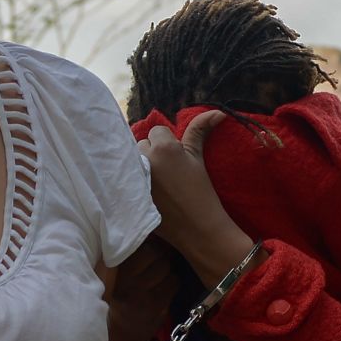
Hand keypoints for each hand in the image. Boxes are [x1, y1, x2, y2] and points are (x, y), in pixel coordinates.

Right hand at [105, 238, 178, 340]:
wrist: (118, 334)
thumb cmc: (116, 299)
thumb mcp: (113, 277)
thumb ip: (125, 258)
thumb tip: (146, 234)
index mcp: (114, 271)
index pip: (139, 246)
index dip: (148, 242)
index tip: (148, 244)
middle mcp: (127, 281)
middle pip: (155, 253)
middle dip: (159, 255)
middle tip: (155, 261)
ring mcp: (143, 294)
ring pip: (166, 267)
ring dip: (166, 269)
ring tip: (158, 275)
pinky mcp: (156, 306)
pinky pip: (173, 283)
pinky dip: (172, 283)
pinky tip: (163, 288)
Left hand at [137, 111, 229, 250]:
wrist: (197, 228)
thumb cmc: (201, 192)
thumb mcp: (197, 158)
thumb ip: (199, 130)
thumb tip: (217, 112)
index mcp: (162, 147)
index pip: (157, 131)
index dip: (167, 143)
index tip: (175, 159)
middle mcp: (144, 158)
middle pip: (141, 143)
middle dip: (151, 153)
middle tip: (166, 171)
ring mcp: (133, 177)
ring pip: (130, 158)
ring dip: (139, 165)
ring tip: (156, 181)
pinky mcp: (127, 193)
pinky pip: (123, 177)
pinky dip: (130, 180)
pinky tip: (143, 190)